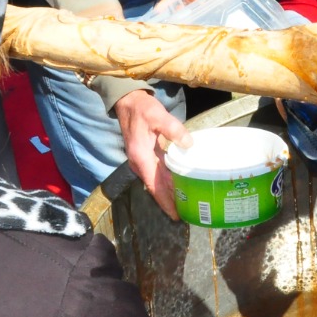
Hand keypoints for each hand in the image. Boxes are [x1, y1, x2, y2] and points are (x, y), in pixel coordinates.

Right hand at [112, 90, 193, 220]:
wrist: (127, 102)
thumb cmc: (142, 109)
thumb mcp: (158, 115)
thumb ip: (173, 129)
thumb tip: (189, 144)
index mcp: (141, 157)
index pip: (154, 185)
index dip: (165, 201)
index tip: (175, 214)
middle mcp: (139, 163)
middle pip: (156, 188)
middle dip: (169, 202)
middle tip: (185, 214)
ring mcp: (141, 161)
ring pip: (156, 182)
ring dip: (168, 193)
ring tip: (184, 204)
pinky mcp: (145, 156)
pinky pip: (156, 173)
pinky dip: (166, 182)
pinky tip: (178, 185)